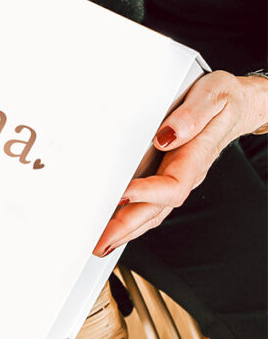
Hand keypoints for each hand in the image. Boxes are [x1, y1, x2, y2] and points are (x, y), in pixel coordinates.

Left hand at [93, 71, 267, 256]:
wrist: (238, 104)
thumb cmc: (224, 99)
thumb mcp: (213, 96)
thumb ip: (192, 116)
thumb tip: (166, 135)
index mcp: (196, 155)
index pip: (172, 185)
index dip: (147, 193)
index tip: (122, 195)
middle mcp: (186, 172)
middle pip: (157, 208)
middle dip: (128, 226)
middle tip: (101, 240)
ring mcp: (176, 176)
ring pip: (151, 211)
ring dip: (126, 229)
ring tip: (101, 241)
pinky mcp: (167, 173)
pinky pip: (149, 202)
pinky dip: (131, 216)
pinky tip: (114, 224)